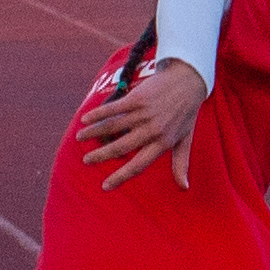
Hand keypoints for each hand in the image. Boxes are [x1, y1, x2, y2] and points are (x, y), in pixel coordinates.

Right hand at [77, 59, 205, 190]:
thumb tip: (184, 188)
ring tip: (80, 137)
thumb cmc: (186, 114)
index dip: (121, 177)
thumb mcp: (185, 139)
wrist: (189, 81)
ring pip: (113, 126)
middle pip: (121, 147)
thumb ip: (181, 163)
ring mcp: (144, 114)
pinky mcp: (137, 99)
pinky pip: (113, 108)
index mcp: (163, 143)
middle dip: (101, 155)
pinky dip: (98, 114)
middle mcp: (152, 130)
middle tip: (86, 161)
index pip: (139, 165)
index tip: (105, 186)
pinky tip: (85, 119)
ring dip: (94, 133)